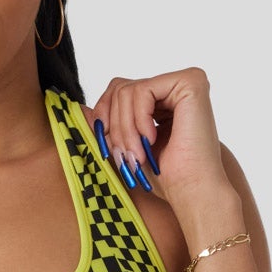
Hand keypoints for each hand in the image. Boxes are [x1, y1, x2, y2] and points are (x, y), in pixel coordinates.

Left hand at [88, 69, 228, 206]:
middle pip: (121, 88)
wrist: (191, 190)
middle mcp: (175, 86)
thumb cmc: (164, 175)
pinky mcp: (190, 82)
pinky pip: (142, 91)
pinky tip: (151, 140)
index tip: (108, 146)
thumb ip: (108, 124)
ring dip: (125, 129)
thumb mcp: (126, 145)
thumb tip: (80, 109)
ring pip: (128, 90)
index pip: (119, 91)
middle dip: (115, 126)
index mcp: (163, 99)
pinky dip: (138, 120)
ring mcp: (185, 81)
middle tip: (126, 156)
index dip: (105, 116)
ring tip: (138, 154)